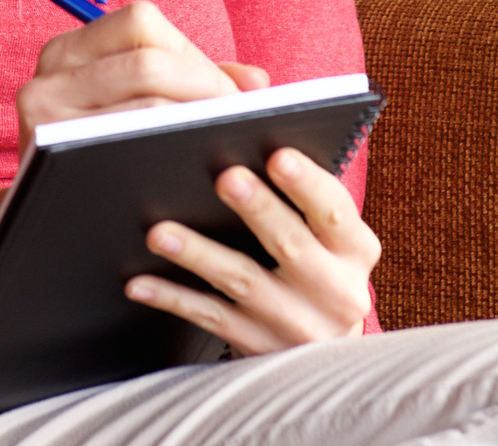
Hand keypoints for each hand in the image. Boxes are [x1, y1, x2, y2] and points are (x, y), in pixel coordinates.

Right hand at [14, 1, 267, 154]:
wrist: (42, 219)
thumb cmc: (100, 152)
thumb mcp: (131, 104)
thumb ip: (193, 82)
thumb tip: (258, 82)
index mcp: (72, 48)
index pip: (141, 22)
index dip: (192, 53)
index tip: (225, 90)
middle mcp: (50, 72)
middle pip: (147, 62)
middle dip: (203, 88)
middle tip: (230, 118)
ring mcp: (44, 115)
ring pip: (143, 105)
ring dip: (192, 121)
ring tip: (216, 139)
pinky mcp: (48, 157)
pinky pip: (125, 147)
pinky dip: (165, 151)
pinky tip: (184, 164)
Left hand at [122, 146, 378, 354]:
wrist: (325, 352)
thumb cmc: (318, 267)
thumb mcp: (331, 238)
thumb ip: (304, 199)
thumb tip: (247, 144)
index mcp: (356, 250)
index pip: (334, 211)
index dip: (306, 184)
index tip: (277, 155)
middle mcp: (336, 291)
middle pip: (290, 246)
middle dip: (257, 209)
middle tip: (224, 177)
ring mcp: (297, 325)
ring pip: (243, 282)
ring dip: (199, 254)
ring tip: (159, 232)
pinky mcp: (260, 347)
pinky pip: (211, 319)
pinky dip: (174, 298)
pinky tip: (140, 283)